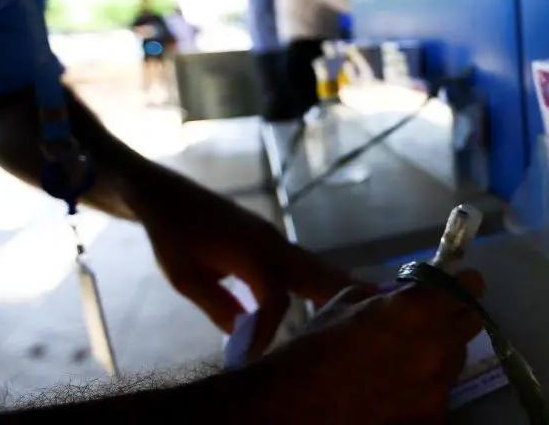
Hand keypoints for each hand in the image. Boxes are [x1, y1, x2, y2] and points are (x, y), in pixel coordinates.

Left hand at [128, 174, 356, 356]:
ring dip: (341, 283)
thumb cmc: (172, 236)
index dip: (269, 329)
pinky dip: (323, 277)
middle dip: (346, 294)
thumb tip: (245, 336)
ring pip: (315, 265)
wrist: (165, 194)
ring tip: (373, 299)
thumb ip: (219, 307)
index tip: (251, 354)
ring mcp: (274, 238)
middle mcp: (271, 243)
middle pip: (316, 274)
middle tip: (382, 307)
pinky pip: (304, 261)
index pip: (276, 299)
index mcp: (250, 253)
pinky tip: (333, 289)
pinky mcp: (270, 238)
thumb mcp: (186, 279)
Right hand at [243, 272, 485, 423]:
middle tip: (427, 325)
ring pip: (454, 362)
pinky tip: (393, 395)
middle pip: (470, 323)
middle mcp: (438, 346)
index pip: (470, 285)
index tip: (448, 289)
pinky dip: (421, 394)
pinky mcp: (431, 420)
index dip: (460, 284)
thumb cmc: (314, 348)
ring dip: (436, 358)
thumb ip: (386, 297)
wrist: (294, 408)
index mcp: (418, 309)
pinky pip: (437, 398)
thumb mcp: (345, 302)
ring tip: (402, 366)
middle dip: (452, 318)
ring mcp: (437, 388)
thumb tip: (402, 296)